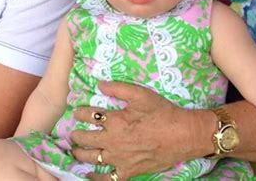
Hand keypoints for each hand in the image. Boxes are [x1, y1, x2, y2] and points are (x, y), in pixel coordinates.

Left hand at [72, 81, 204, 179]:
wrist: (182, 135)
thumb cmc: (161, 112)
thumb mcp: (140, 94)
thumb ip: (118, 88)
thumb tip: (99, 84)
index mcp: (114, 120)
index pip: (89, 115)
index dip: (80, 112)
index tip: (77, 112)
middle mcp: (113, 140)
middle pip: (86, 138)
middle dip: (76, 135)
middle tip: (73, 133)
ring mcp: (120, 159)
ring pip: (92, 158)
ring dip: (80, 154)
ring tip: (75, 151)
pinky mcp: (129, 171)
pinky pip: (108, 179)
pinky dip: (96, 178)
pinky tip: (89, 175)